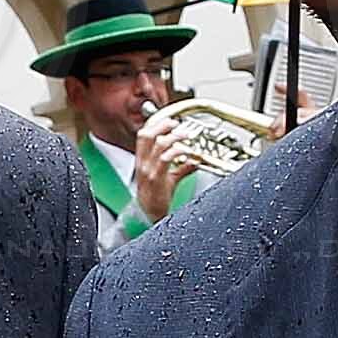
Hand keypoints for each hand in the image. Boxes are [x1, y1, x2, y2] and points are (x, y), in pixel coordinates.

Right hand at [128, 107, 192, 224]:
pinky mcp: (156, 178)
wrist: (149, 216)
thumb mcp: (168, 179)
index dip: (155, 125)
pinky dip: (176, 151)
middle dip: (161, 125)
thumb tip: (194, 161)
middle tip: (176, 123)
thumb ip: (181, 169)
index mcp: (142, 161)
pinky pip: (165, 159)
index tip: (169, 120)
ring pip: (157, 145)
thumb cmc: (156, 198)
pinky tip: (186, 151)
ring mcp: (148, 170)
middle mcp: (143, 163)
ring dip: (173, 137)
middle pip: (146, 135)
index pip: (143, 136)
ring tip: (186, 135)